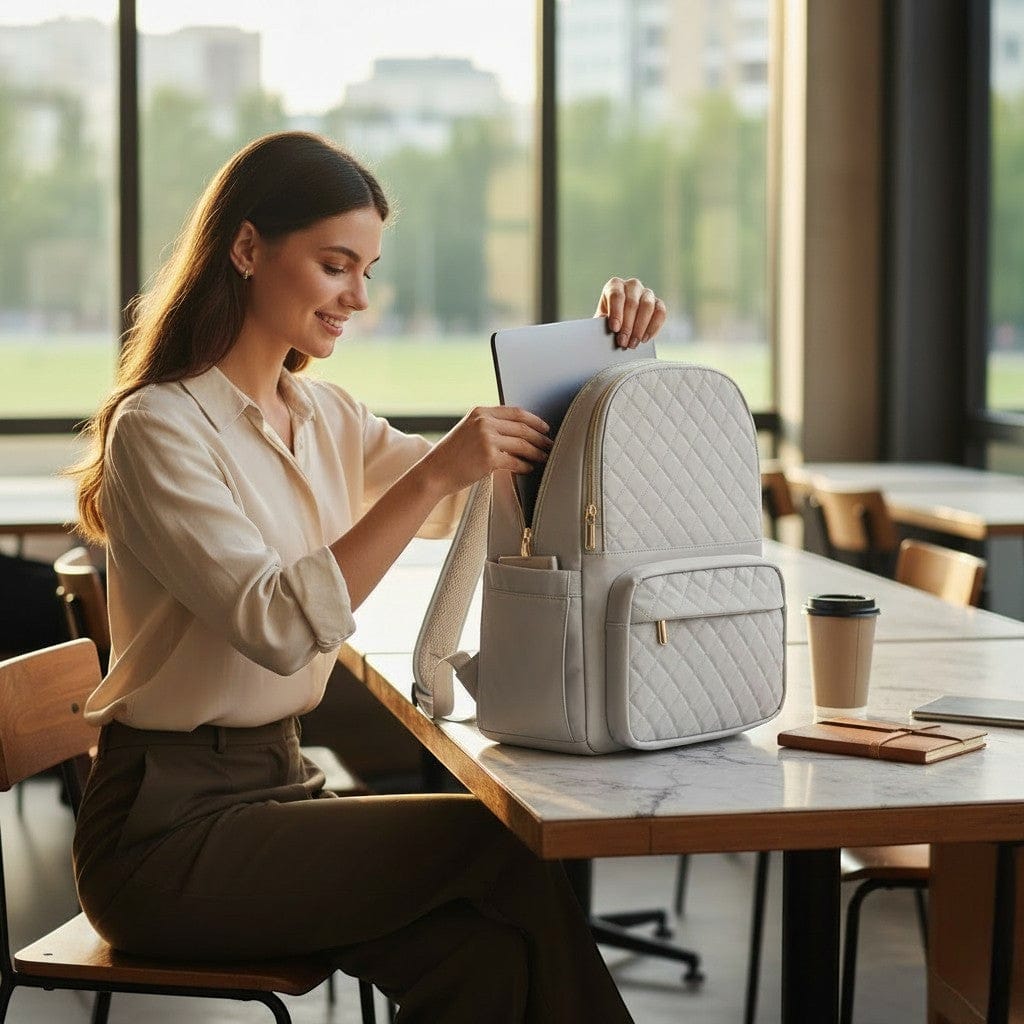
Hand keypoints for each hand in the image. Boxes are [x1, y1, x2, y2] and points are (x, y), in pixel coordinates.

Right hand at [424, 406, 552, 493]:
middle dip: (540, 437)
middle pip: (522, 427)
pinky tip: (529, 468)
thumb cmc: (451, 455)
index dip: (534, 420)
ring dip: (537, 452)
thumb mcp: (467, 430)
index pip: (515, 412)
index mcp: (480, 412)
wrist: (434, 472)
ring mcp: (487, 439)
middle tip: (549, 445)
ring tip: (544, 457)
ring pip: (522, 444)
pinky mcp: (489, 458)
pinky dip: (525, 466)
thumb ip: (487, 425)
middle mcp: (484, 422)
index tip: (544, 428)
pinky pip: (515, 461)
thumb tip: (516, 431)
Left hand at [594, 277, 666, 348]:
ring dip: (640, 328)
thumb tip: (603, 326)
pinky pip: (660, 312)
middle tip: (623, 342)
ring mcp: (647, 293)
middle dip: (627, 325)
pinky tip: (645, 339)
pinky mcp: (658, 304)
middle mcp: (632, 286)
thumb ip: (601, 323)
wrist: (619, 328)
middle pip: (632, 303)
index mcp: (615, 285)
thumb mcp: (600, 322)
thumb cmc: (608, 323)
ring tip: (633, 343)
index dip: (616, 313)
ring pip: (647, 306)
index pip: (616, 295)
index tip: (614, 329)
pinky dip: (653, 327)